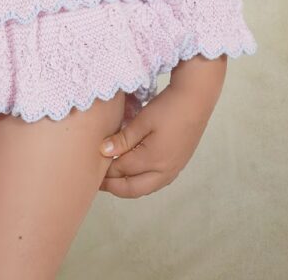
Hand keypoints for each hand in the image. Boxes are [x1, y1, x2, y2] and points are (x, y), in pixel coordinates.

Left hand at [98, 58, 225, 197]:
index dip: (105, 170)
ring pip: (145, 187)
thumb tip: (103, 152)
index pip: (122, 170)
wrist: (196, 99)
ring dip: (127, 186)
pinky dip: (141, 181)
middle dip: (114, 187)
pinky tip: (133, 172)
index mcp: (153, 160)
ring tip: (112, 178)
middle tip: (98, 181)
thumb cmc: (169, 107)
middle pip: (133, 189)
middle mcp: (164, 171)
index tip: (91, 167)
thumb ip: (123, 139)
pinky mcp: (178, 164)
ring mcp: (173, 170)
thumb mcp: (143, 120)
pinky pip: (155, 181)